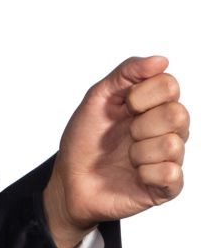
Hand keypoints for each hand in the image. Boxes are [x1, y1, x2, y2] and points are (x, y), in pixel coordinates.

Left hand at [43, 55, 187, 247]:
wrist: (68, 181)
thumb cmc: (84, 141)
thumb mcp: (97, 100)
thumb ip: (125, 74)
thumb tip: (161, 60)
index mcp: (153, 106)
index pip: (169, 85)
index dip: (141, 96)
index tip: (123, 108)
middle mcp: (167, 129)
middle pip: (178, 114)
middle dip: (141, 125)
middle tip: (125, 135)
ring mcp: (168, 158)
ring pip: (173, 144)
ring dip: (139, 151)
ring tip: (126, 158)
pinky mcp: (165, 186)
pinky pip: (170, 174)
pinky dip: (145, 173)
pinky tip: (134, 175)